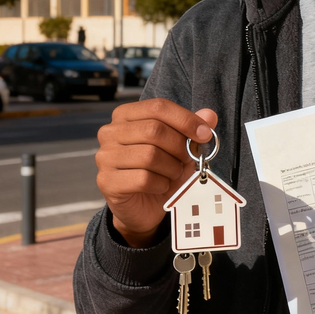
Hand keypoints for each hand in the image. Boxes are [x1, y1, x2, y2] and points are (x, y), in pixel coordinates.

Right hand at [95, 99, 217, 246]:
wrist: (144, 206)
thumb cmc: (161, 170)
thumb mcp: (182, 147)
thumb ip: (194, 129)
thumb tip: (209, 114)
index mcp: (126, 115)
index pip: (158, 107)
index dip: (185, 119)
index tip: (204, 134)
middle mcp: (110, 132)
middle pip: (154, 130)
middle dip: (179, 147)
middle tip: (187, 160)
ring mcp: (105, 157)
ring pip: (150, 156)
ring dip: (171, 168)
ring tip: (173, 174)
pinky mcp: (107, 181)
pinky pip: (143, 179)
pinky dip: (161, 184)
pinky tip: (161, 186)